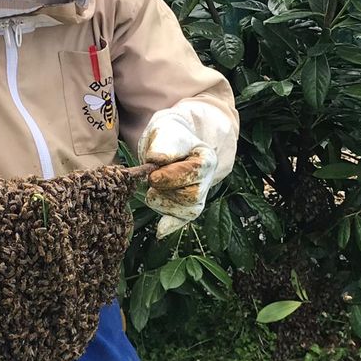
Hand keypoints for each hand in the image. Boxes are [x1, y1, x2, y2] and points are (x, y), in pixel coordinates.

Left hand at [138, 110, 217, 237]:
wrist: (171, 143)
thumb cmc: (168, 135)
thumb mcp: (165, 130)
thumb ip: (164, 144)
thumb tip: (157, 160)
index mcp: (206, 159)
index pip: (192, 172)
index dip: (170, 176)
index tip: (153, 176)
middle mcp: (208, 180)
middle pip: (188, 195)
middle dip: (164, 188)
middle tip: (152, 177)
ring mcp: (199, 196)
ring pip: (184, 209)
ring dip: (162, 200)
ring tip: (153, 186)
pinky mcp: (187, 208)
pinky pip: (182, 220)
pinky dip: (171, 225)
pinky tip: (160, 230)